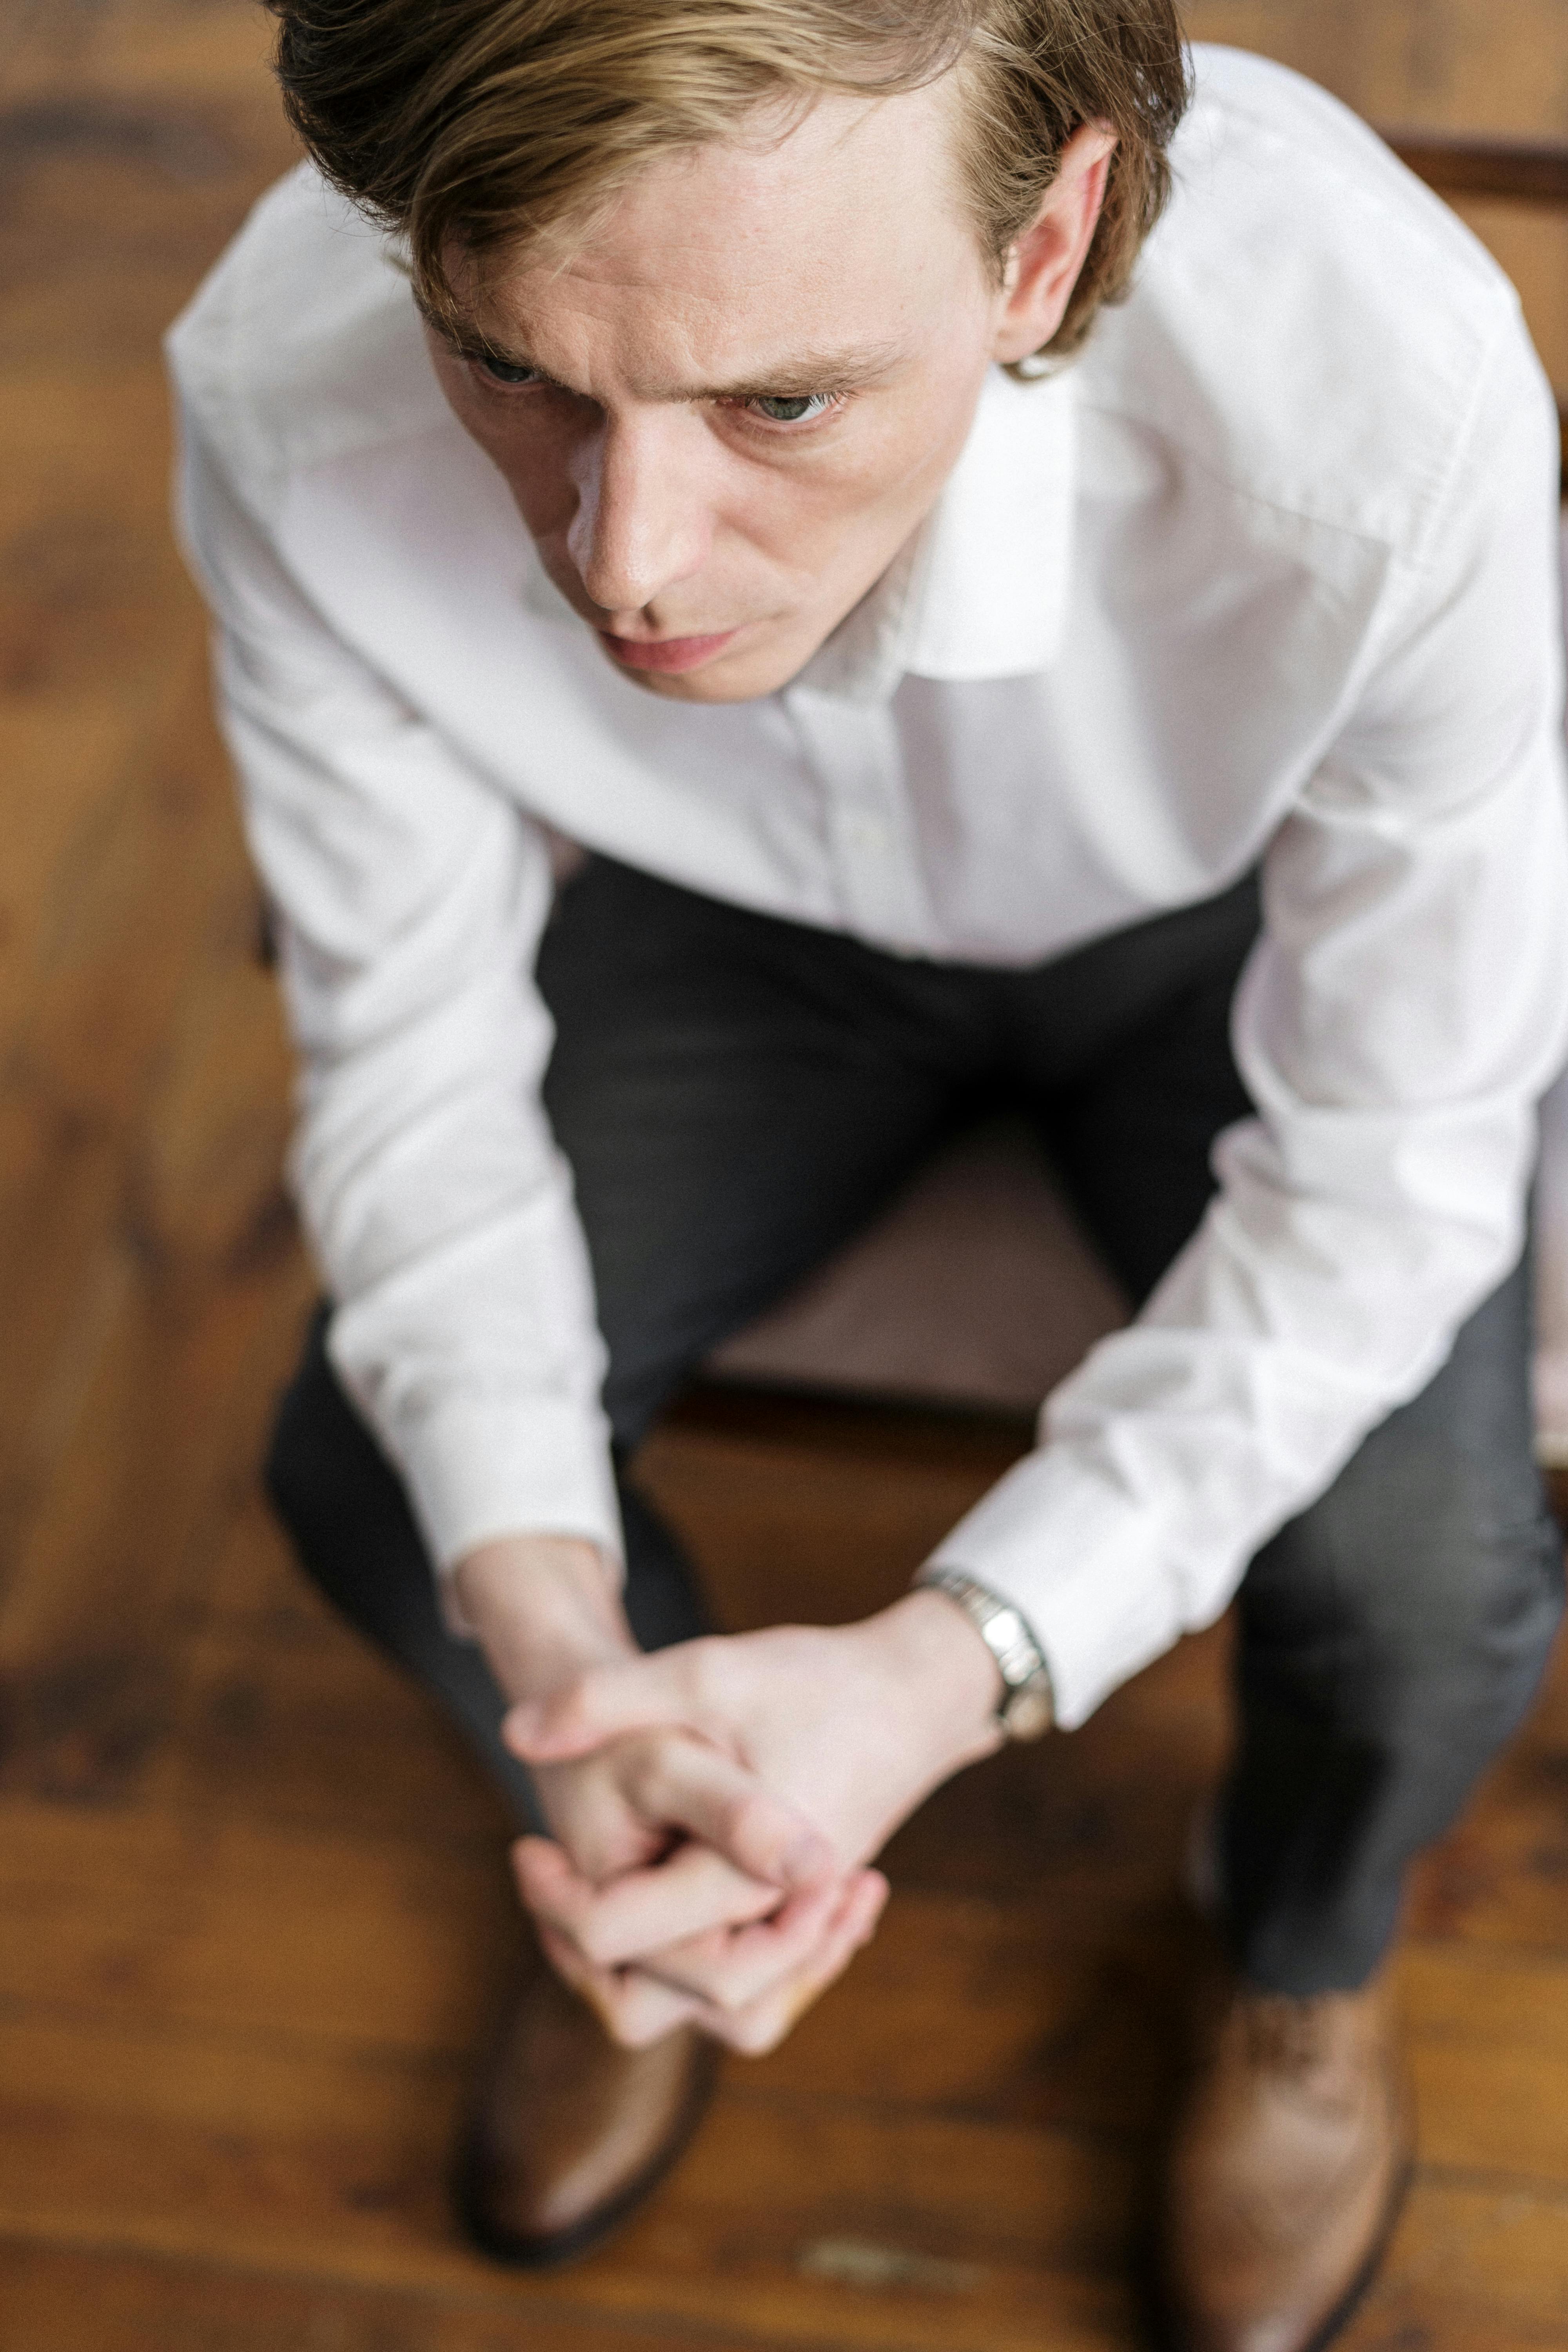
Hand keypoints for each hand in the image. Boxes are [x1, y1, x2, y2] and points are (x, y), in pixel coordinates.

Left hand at [505, 1592, 1005, 2034]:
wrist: (917, 1690)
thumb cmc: (815, 1679)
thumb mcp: (704, 1671)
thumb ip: (609, 1700)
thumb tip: (513, 1732)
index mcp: (738, 1879)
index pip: (618, 1939)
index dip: (555, 1903)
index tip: (527, 1846)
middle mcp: (769, 1918)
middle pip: (657, 1996)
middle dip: (589, 1949)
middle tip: (546, 1879)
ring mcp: (789, 1920)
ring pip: (703, 2000)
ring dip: (641, 1964)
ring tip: (585, 1905)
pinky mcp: (797, 1907)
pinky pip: (735, 1963)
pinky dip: (686, 1945)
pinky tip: (648, 1881)